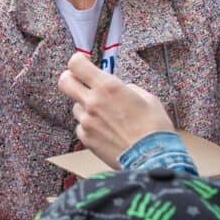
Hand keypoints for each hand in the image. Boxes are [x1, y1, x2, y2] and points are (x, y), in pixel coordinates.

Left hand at [58, 52, 173, 162]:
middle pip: (64, 82)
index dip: (78, 61)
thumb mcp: (148, 99)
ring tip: (106, 116)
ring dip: (86, 107)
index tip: (84, 63)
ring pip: (76, 106)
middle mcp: (92, 102)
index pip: (76, 64)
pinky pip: (81, 126)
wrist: (153, 158)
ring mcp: (86, 121)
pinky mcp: (86, 139)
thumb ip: (129, 89)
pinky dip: (90, 126)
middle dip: (70, 78)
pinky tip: (106, 131)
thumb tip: (122, 89)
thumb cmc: (155, 128)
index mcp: (108, 86)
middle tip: (80, 82)